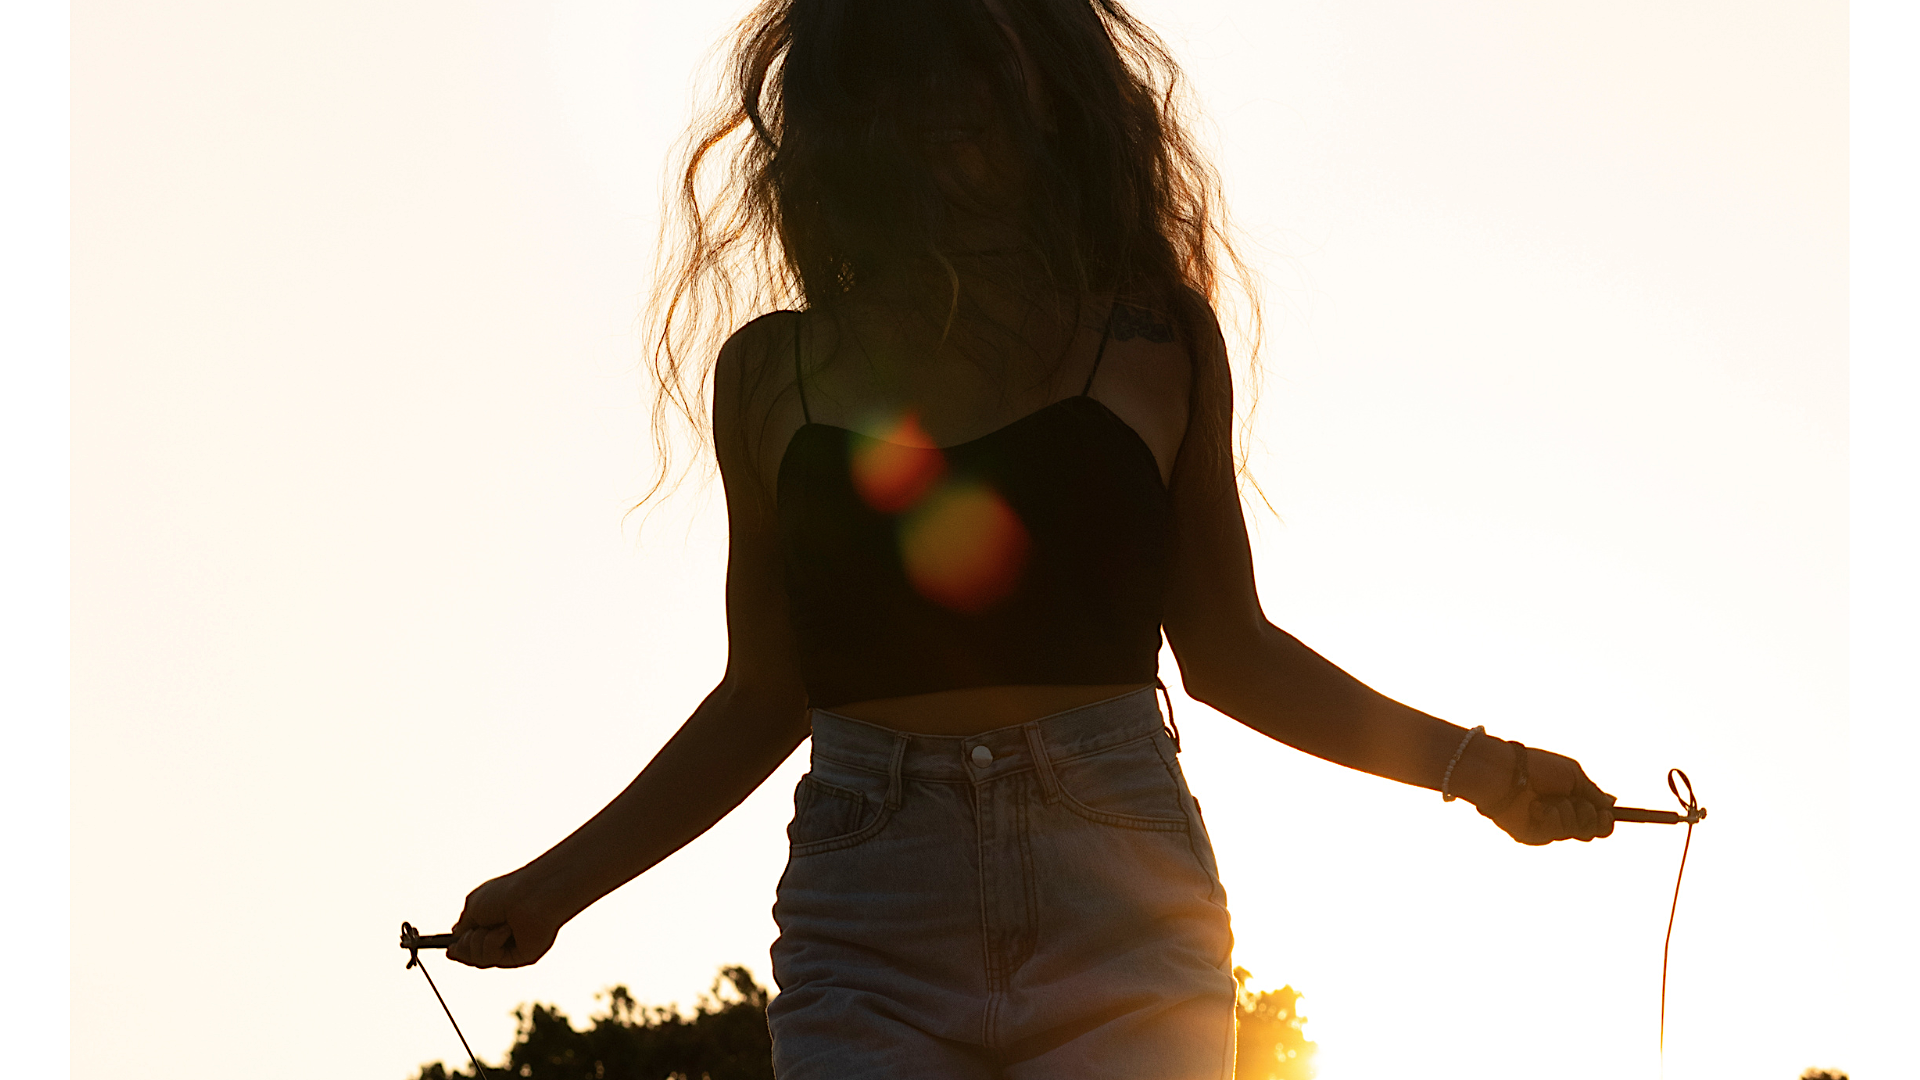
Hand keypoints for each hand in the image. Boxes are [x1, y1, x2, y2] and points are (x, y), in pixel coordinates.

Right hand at [447, 869, 565, 968]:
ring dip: (480, 942)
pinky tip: (506, 930)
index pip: (469, 943)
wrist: (531, 895)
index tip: (449, 950)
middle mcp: (500, 936)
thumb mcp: (473, 907)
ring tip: (495, 925)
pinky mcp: (521, 956)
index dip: (459, 949)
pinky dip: (494, 942)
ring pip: (480, 960)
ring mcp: (511, 947)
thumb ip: (463, 926)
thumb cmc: (505, 894)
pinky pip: (495, 959)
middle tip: (474, 932)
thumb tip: (455, 937)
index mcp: (489, 922)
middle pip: (471, 956)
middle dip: (466, 946)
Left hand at [1478, 745, 1615, 845]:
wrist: (1508, 772)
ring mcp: (1548, 828)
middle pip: (1592, 831)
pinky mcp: (1534, 836)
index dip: (1605, 820)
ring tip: (1547, 798)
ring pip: (1576, 831)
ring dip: (1567, 811)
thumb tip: (1611, 804)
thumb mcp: (1572, 775)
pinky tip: (1535, 807)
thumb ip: (1593, 792)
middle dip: (1589, 816)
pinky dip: (1550, 817)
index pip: (1597, 820)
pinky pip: (1556, 833)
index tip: (1606, 812)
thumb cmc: (1538, 768)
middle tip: (1576, 802)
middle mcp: (1561, 817)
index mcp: (1571, 801)